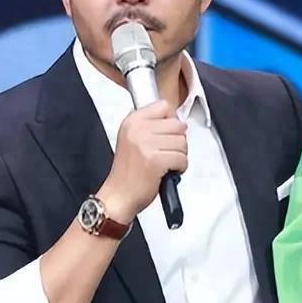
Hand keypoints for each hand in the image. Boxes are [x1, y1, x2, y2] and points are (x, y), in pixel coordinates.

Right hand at [97, 100, 186, 220]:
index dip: (171, 121)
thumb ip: (150, 124)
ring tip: (166, 163)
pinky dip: (180, 168)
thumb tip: (176, 118)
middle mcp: (138, 130)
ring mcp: (146, 144)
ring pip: (182, 142)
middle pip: (177, 124)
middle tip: (167, 152)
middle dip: (178, 141)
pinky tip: (168, 172)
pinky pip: (182, 158)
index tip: (166, 134)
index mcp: (132, 121)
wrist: (118, 196)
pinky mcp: (156, 161)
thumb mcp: (131, 138)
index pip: (164, 106)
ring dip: (179, 155)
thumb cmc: (127, 172)